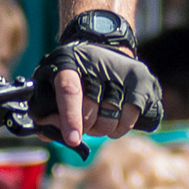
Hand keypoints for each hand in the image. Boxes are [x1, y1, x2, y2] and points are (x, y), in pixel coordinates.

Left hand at [33, 18, 161, 138]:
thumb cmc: (75, 75)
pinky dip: (120, 128)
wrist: (107, 48)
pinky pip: (130, 120)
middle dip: (84, 127)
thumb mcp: (52, 83)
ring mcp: (123, 72)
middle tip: (82, 122)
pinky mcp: (143, 81)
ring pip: (111, 121)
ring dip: (102, 129)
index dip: (70, 117)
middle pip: (91, 114)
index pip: (70, 91)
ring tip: (100, 117)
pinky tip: (115, 120)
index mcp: (69, 62)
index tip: (73, 139)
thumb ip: (44, 109)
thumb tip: (47, 133)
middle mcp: (98, 63)